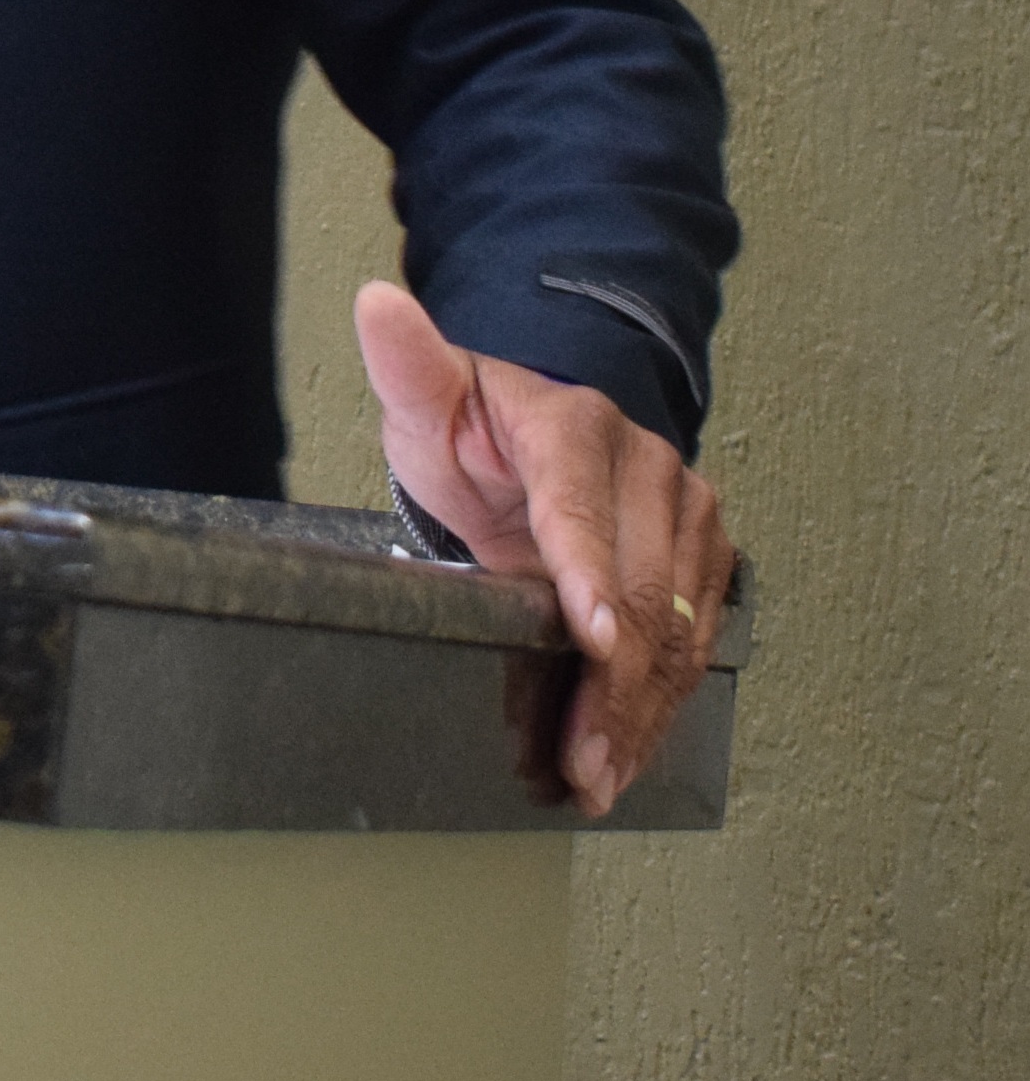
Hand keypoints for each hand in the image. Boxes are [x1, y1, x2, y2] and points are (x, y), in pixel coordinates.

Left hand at [353, 280, 734, 816]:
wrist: (531, 430)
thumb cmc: (472, 423)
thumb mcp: (428, 397)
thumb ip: (406, 363)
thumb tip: (376, 307)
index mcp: (572, 424)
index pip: (581, 507)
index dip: (588, 574)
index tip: (592, 638)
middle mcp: (646, 466)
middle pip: (640, 584)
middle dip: (613, 678)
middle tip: (582, 753)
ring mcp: (684, 513)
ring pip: (678, 625)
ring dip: (644, 707)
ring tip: (602, 772)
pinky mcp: (704, 555)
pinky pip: (694, 637)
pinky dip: (663, 700)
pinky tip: (630, 749)